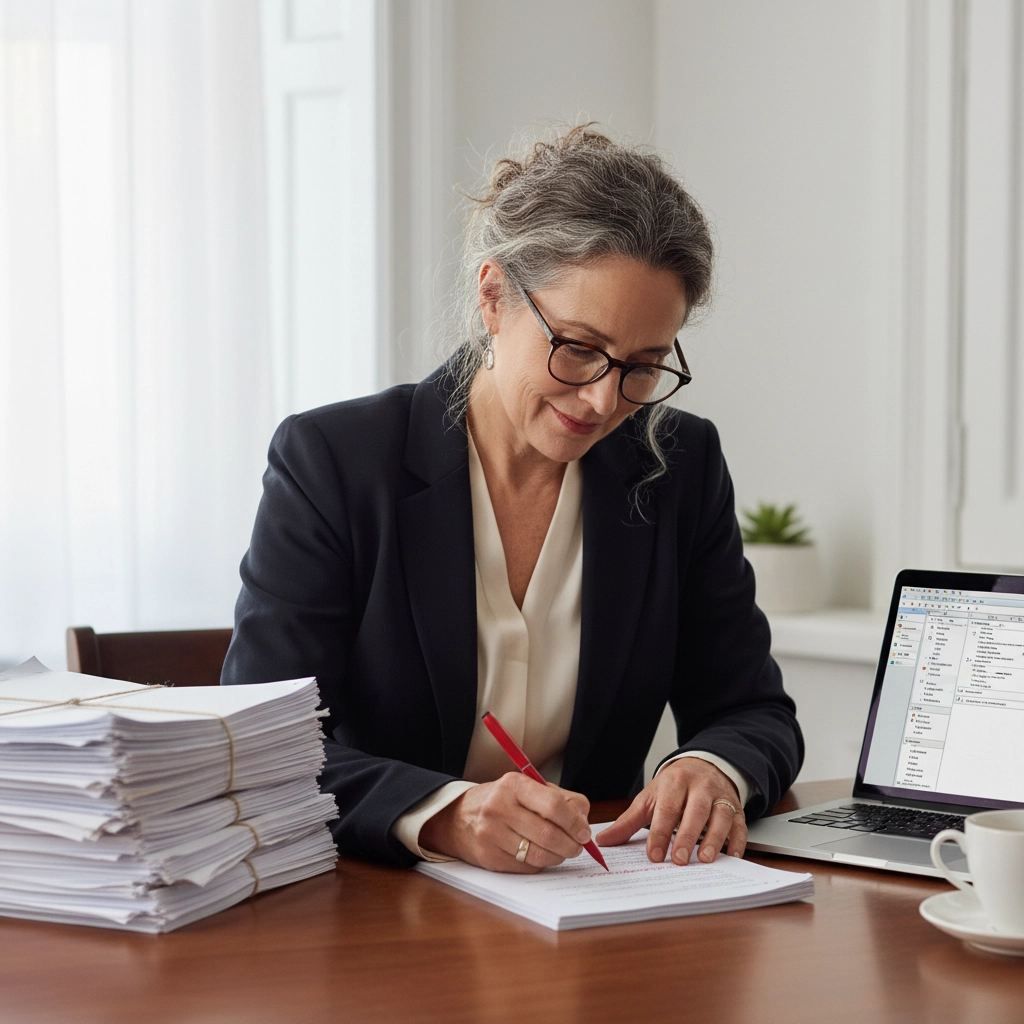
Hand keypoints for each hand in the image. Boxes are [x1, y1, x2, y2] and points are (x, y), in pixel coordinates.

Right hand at [418, 772, 591, 872]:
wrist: (459, 817)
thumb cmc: (503, 801)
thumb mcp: (528, 789)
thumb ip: (561, 800)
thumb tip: (583, 823)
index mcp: (513, 785)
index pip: (553, 806)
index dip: (574, 823)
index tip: (584, 832)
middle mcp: (499, 807)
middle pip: (548, 834)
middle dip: (570, 845)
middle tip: (577, 846)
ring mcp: (491, 834)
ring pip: (539, 855)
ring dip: (558, 857)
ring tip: (562, 852)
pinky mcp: (489, 857)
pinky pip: (526, 867)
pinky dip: (540, 864)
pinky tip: (539, 855)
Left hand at [596, 758, 746, 864]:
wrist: (703, 765)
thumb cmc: (674, 786)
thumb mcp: (649, 797)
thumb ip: (628, 821)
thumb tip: (603, 841)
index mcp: (674, 782)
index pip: (667, 808)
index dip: (660, 832)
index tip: (653, 855)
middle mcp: (700, 786)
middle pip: (695, 811)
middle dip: (686, 836)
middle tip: (678, 860)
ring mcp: (720, 796)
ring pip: (721, 815)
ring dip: (714, 838)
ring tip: (704, 859)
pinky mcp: (736, 807)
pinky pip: (740, 824)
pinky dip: (737, 841)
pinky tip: (732, 856)